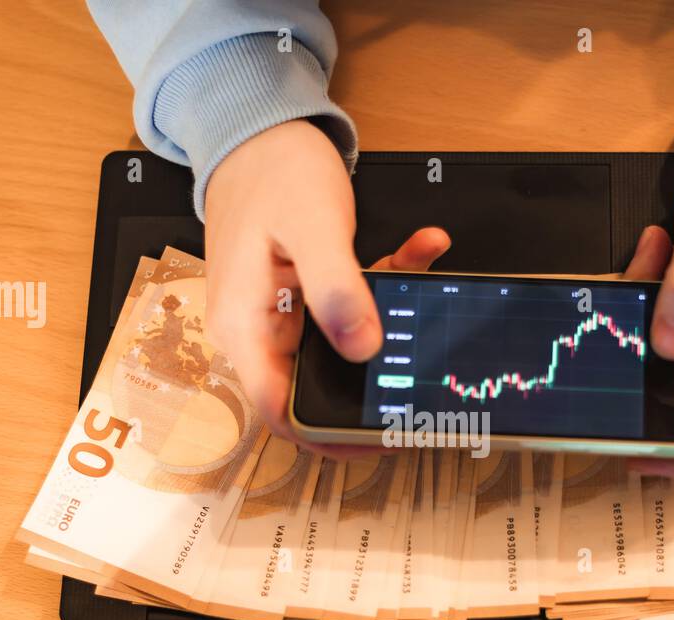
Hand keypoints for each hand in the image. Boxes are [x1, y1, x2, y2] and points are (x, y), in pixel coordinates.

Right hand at [203, 119, 449, 453]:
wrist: (256, 129)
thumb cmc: (272, 170)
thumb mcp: (312, 227)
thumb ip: (337, 289)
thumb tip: (364, 350)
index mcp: (246, 327)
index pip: (280, 411)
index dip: (327, 434)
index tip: (378, 437)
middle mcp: (259, 330)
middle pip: (315, 387)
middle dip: (372, 382)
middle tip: (423, 377)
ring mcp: (282, 314)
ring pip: (342, 346)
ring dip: (388, 322)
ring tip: (427, 289)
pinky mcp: (304, 296)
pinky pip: (349, 309)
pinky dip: (387, 284)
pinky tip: (421, 249)